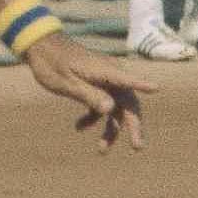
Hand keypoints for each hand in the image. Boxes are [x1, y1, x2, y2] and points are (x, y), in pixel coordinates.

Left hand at [23, 36, 150, 151]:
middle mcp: (110, 75)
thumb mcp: (66, 82)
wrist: (40, 47)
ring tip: (102, 151)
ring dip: (110, 129)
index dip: (142, 84)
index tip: (157, 87)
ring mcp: (104, 81)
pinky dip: (94, 117)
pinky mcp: (95, 84)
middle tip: (137, 147)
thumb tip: (111, 109)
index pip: (126, 79)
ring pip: (115, 108)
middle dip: (133, 126)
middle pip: (128, 102)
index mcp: (104, 70)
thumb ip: (88, 94)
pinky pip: (102, 104)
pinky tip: (79, 127)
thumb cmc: (51, 63)